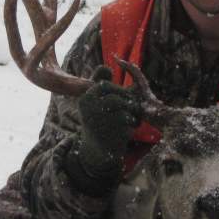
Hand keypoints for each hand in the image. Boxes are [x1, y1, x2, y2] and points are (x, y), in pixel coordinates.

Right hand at [67, 66, 141, 194]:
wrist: (97, 152)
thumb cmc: (99, 123)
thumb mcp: (95, 103)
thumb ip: (100, 84)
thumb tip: (106, 66)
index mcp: (85, 99)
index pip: (105, 84)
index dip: (117, 90)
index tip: (121, 98)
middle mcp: (89, 108)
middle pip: (118, 95)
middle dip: (128, 101)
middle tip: (131, 110)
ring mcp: (100, 120)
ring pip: (126, 106)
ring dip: (133, 112)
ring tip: (131, 119)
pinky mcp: (111, 131)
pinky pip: (129, 119)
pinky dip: (133, 123)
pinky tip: (130, 129)